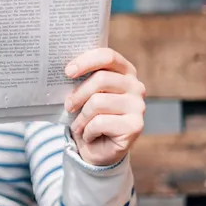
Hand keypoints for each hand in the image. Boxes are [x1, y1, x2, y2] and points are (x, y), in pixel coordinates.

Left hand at [63, 48, 145, 166]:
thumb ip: (82, 79)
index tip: (68, 72)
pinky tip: (89, 136)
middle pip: (101, 79)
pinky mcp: (135, 126)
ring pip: (98, 102)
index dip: (86, 61)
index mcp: (125, 71)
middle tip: (68, 105)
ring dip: (82, 117)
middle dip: (79, 94)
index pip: (108, 56)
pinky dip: (88, 131)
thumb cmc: (89, 116)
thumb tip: (66, 70)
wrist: (98, 149)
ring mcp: (138, 106)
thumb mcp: (85, 94)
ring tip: (78, 125)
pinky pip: (101, 122)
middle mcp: (136, 86)